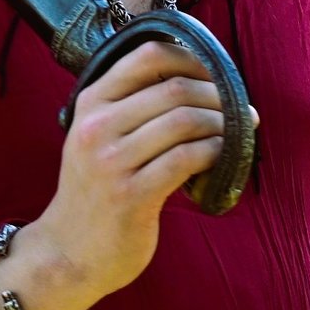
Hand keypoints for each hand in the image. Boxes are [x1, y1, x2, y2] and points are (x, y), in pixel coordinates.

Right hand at [0, 42, 253, 309]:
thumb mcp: (99, 137)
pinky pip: (187, 158)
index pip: (147, 55)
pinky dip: (216, 152)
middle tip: (241, 109)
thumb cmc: (96, 191)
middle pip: (175, 88)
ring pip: (185, 120)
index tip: (219, 74)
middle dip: (219, 95)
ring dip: (223, 123)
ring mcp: (111, 161)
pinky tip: (224, 157)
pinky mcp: (132, 195)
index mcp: (90, 103)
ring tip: (239, 132)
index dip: (193, 58)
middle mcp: (96, 126)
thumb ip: (133, 105)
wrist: (68, 254)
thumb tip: (198, 76)